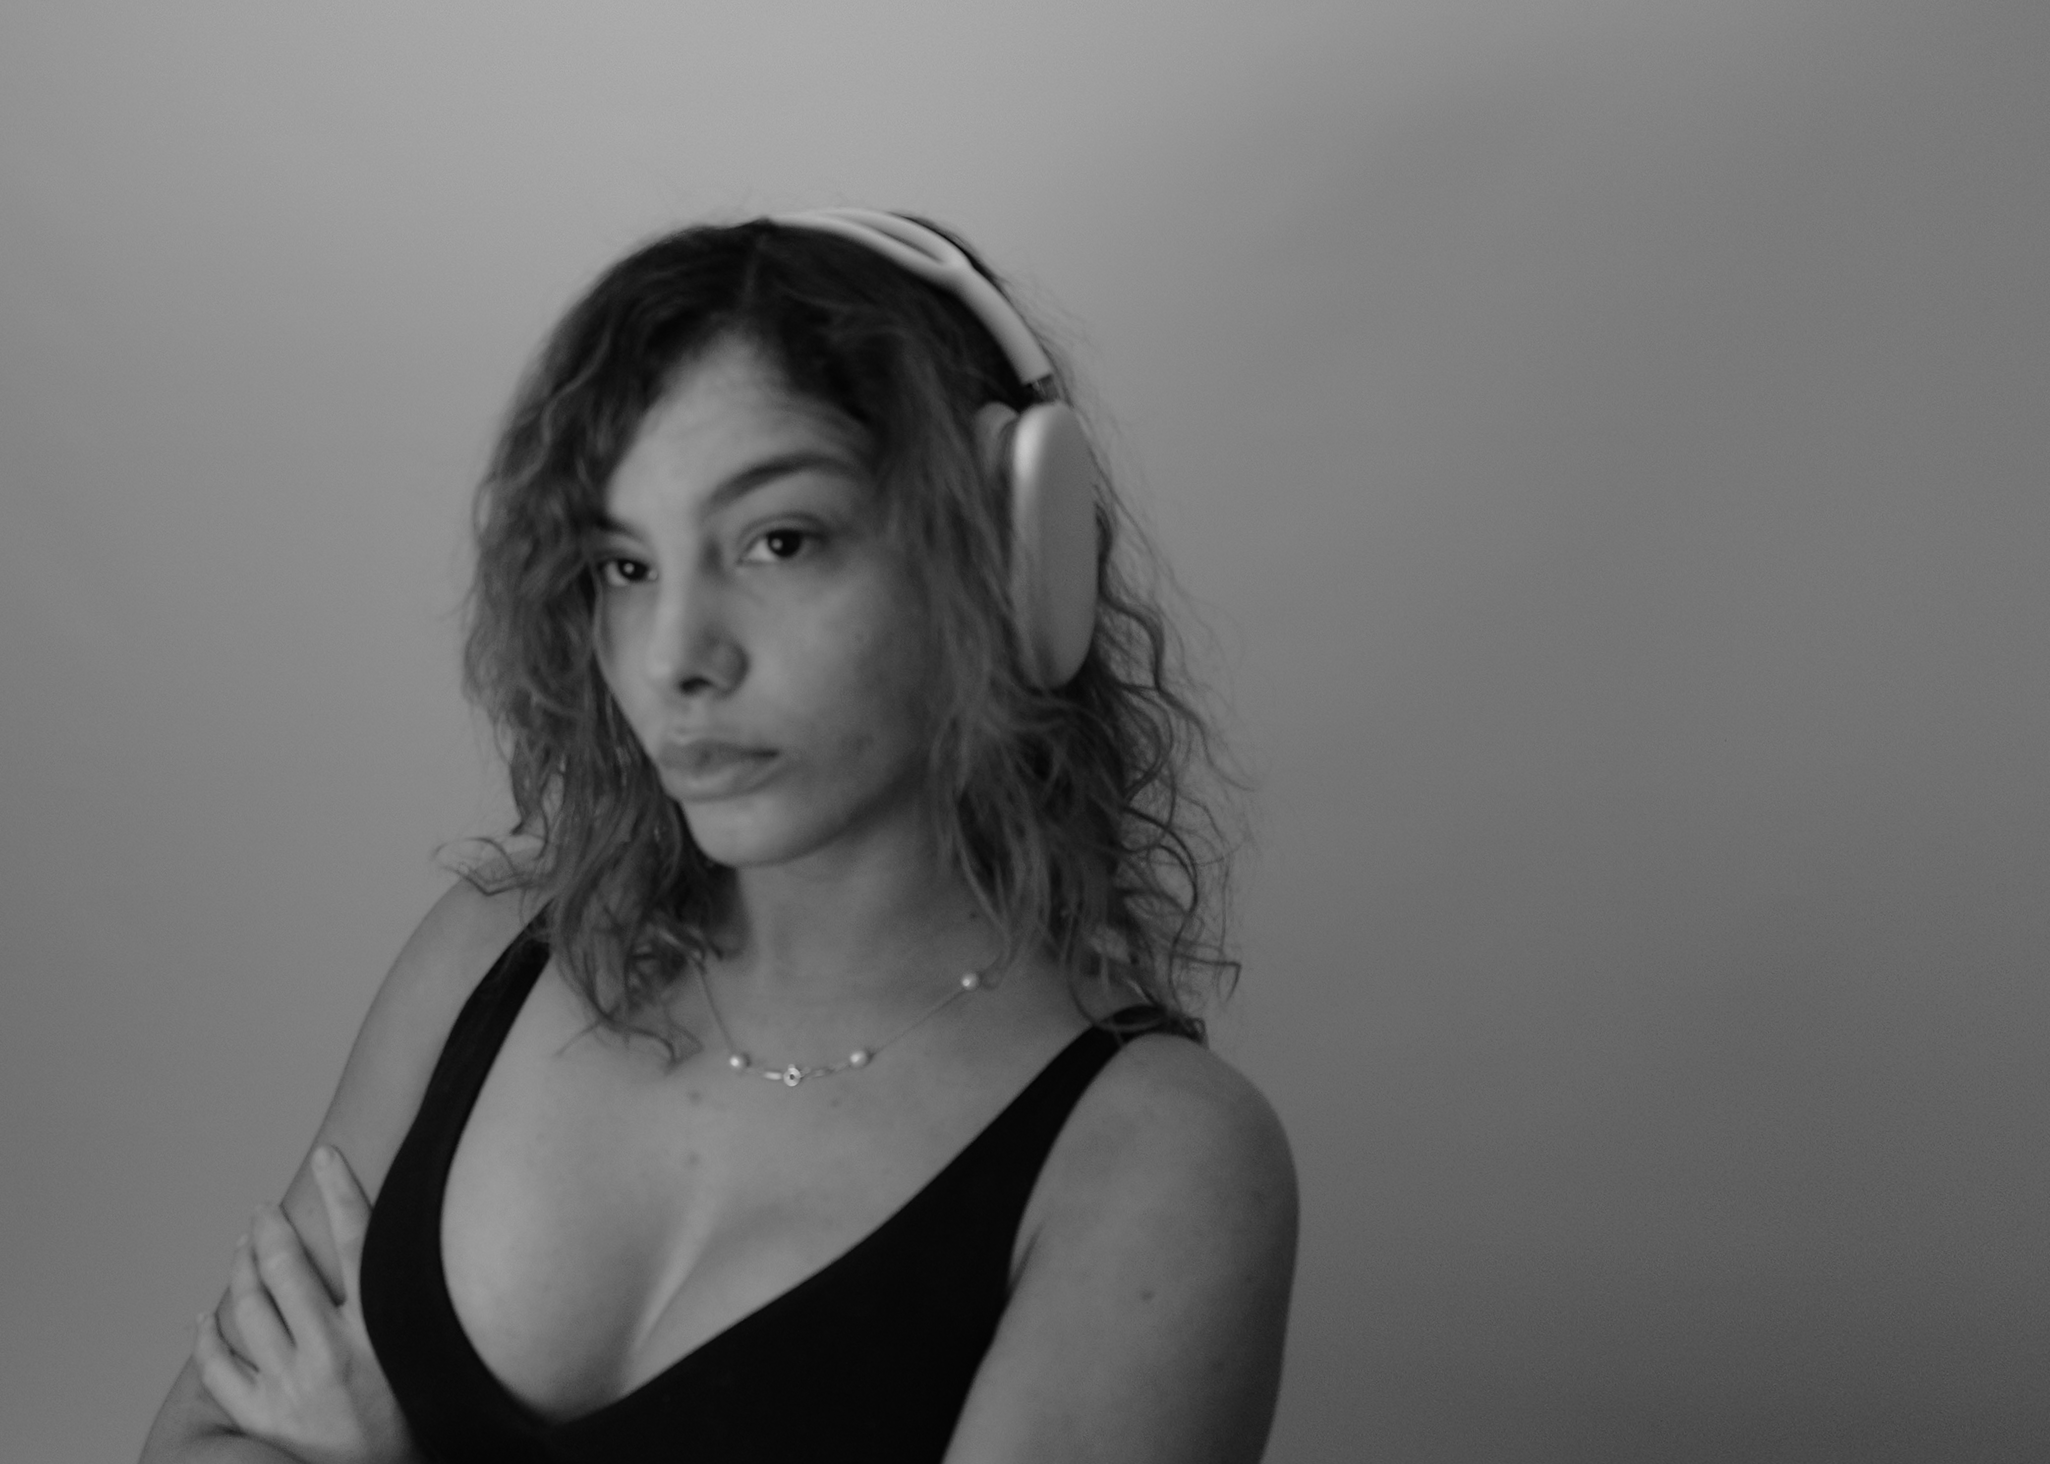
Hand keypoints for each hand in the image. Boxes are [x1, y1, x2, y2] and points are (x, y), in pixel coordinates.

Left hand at [194, 1146, 417, 1463]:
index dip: (341, 1189)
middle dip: (270, 1228)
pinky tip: (206, 1315)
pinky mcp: (263, 1416)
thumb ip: (395, 1296)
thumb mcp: (415, 1345)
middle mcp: (334, 1354)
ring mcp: (293, 1387)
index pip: (360, 1240)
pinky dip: (206, 1335)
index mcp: (379, 1329)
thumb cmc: (408, 1409)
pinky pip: (217, 1365)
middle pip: (289, 1267)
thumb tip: (377, 1240)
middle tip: (263, 1211)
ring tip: (243, 1246)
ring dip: (241, 1267)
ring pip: (249, 1306)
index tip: (325, 1155)